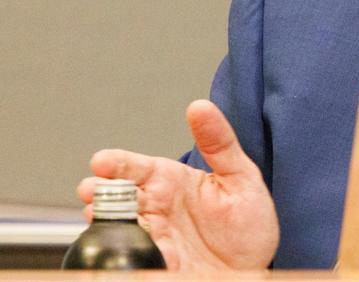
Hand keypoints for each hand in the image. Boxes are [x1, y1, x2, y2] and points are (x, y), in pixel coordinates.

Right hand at [77, 100, 278, 271]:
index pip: (136, 168)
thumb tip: (201, 107)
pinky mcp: (158, 264)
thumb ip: (220, 143)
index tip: (102, 161)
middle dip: (99, 193)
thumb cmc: (247, 219)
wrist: (254, 262)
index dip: (117, 163)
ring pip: (118, 227)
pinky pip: (138, 258)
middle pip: (116, 197)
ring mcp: (153, 237)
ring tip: (98, 216)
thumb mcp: (240, 176)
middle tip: (91, 190)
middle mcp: (155, 208)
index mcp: (170, 182)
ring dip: (104, 222)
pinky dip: (128, 254)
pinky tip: (127, 247)